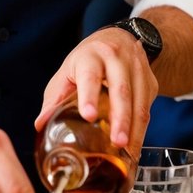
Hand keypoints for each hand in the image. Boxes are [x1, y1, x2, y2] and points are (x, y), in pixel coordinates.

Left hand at [36, 27, 156, 152]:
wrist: (120, 38)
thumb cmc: (88, 60)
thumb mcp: (67, 71)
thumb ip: (55, 98)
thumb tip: (41, 124)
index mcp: (91, 56)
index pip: (90, 76)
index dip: (89, 95)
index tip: (88, 115)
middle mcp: (117, 59)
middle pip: (121, 90)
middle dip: (120, 119)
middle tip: (117, 142)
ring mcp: (137, 69)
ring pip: (139, 102)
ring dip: (135, 130)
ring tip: (128, 153)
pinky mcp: (151, 82)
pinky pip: (148, 109)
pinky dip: (142, 130)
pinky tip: (134, 147)